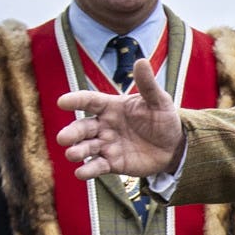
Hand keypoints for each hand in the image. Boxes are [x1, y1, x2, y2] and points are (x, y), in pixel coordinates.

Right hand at [56, 59, 186, 180]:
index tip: (62, 102)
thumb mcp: (159, 101)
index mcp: (111, 106)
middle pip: (83, 127)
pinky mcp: (112, 163)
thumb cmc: (162, 119)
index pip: (90, 101)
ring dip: (77, 151)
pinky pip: (97, 166)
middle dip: (72, 133)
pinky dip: (88, 170)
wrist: (173, 146)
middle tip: (63, 138)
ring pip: (86, 148)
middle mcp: (104, 125)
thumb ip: (148, 85)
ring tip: (72, 154)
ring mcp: (106, 145)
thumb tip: (141, 61)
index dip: (76, 100)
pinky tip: (81, 173)